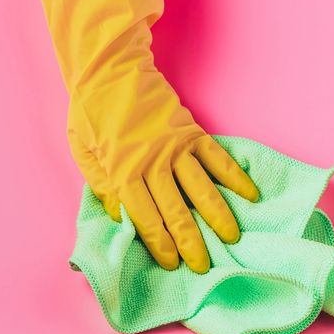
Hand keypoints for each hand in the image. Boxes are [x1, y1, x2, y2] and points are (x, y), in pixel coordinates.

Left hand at [67, 73, 258, 272]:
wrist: (109, 68)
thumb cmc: (91, 113)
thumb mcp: (83, 154)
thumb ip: (102, 187)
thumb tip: (121, 219)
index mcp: (124, 172)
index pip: (146, 218)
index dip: (160, 244)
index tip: (172, 264)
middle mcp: (154, 163)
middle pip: (177, 211)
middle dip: (191, 242)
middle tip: (203, 265)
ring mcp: (176, 147)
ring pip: (202, 189)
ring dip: (219, 216)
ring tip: (232, 238)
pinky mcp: (192, 131)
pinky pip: (217, 158)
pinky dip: (236, 176)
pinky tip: (250, 195)